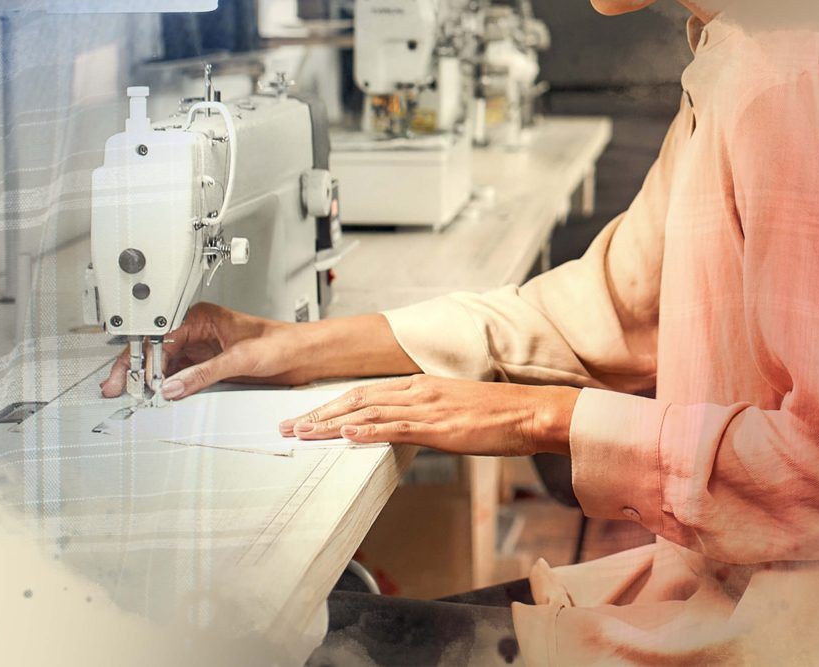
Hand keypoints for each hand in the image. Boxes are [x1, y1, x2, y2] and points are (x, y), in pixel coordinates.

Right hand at [100, 303, 310, 399]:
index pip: (159, 336)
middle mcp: (195, 330)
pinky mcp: (205, 365)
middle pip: (154, 350)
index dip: (141, 357)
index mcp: (199, 316)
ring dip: (146, 378)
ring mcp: (198, 348)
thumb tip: (172, 387)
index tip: (130, 375)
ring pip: (161, 363)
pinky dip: (163, 385)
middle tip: (115, 387)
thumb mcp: (239, 358)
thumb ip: (203, 374)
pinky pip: (176, 375)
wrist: (299, 355)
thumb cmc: (278, 342)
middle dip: (133, 368)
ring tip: (129, 394)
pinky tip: (153, 395)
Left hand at [279, 374, 579, 455]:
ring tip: (302, 434)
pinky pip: (398, 428)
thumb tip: (401, 427)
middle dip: (318, 414)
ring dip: (331, 424)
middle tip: (287, 427)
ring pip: (368, 412)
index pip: (364, 392)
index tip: (305, 417)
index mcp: (419, 384)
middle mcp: (417, 391)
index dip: (330, 404)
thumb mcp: (453, 407)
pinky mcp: (440, 427)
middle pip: (356, 399)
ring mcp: (428, 408)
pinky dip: (369, 429)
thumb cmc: (498, 413)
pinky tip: (347, 434)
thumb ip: (424, 413)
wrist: (531, 411)